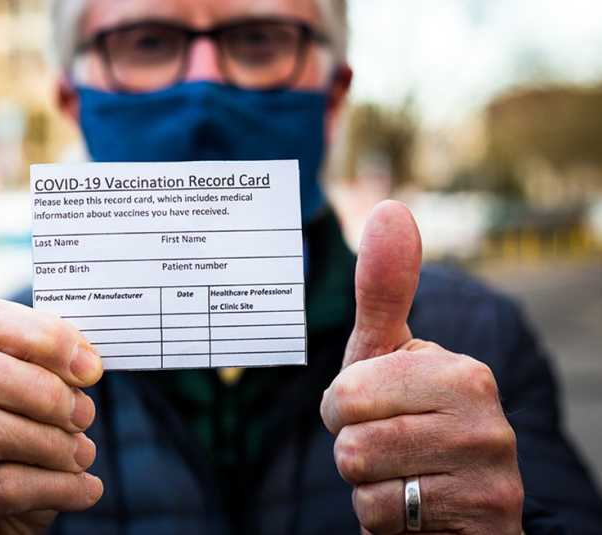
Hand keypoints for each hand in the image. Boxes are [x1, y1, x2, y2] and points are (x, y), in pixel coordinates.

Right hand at [0, 298, 104, 534]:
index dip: (37, 332)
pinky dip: (55, 486)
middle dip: (36, 387)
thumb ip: (39, 383)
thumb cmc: (7, 470)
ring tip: (82, 455)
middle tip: (83, 414)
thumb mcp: (20, 418)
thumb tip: (84, 361)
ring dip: (44, 439)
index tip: (88, 365)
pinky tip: (85, 490)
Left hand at [320, 201, 522, 533]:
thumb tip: (390, 208)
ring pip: (364, 483)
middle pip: (351, 442)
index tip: (376, 409)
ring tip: (404, 474)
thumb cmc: (407, 417)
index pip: (346, 394)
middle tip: (389, 445)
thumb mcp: (388, 356)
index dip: (343, 409)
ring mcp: (490, 475)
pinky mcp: (484, 521)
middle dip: (354, 447)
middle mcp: (486, 420)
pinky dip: (385, 520)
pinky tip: (418, 508)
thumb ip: (384, 289)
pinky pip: (382, 520)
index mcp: (460, 371)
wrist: (454, 502)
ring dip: (369, 485)